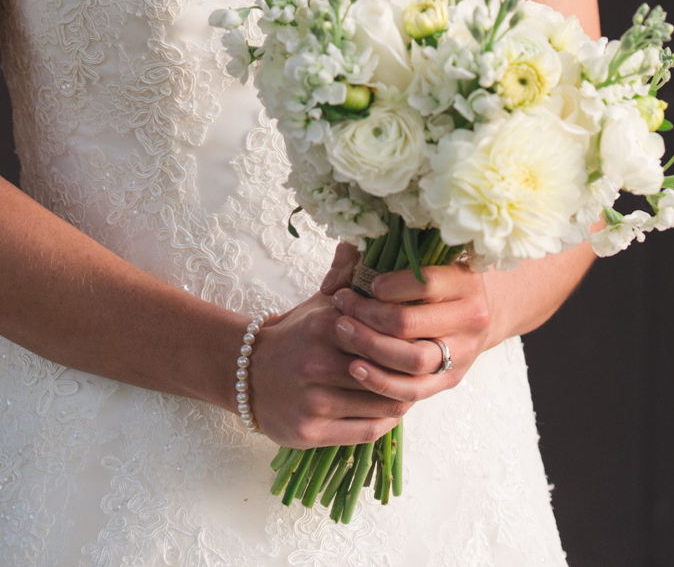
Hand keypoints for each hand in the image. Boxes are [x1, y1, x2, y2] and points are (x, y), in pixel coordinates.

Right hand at [248, 243, 479, 447]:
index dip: (409, 339)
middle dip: (410, 371)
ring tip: (410, 389)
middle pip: (387, 371)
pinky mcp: (309, 431)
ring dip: (401, 398)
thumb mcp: (322, 302)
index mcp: (326, 326)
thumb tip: (377, 241)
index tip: (424, 338)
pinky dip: (385, 423)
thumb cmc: (298, 335)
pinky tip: (390, 413)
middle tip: (426, 368)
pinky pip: (365, 431)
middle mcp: (317, 362)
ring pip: (380, 405)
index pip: (385, 335)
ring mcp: (312, 400)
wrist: (247, 371)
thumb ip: (352, 275)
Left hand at [328, 253, 491, 399]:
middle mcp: (471, 319)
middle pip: (411, 324)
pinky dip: (382, 382)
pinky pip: (414, 391)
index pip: (426, 283)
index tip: (367, 284)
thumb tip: (331, 285)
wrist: (478, 310)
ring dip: (371, 348)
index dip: (389, 285)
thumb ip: (370, 254)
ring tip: (344, 332)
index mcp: (465, 282)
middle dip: (369, 316)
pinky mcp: (450, 380)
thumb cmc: (435, 276)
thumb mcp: (415, 255)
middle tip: (342, 307)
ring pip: (413, 361)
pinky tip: (356, 369)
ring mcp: (463, 354)